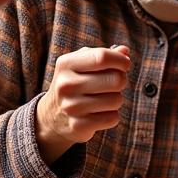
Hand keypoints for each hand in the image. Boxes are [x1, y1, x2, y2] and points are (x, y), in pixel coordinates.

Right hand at [35, 45, 130, 164]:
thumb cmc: (75, 83)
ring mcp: (71, 107)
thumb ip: (104, 55)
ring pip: (116, 100)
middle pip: (115, 79)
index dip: (121, 60)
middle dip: (121, 80)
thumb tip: (125, 51)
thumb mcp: (82, 64)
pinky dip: (111, 116)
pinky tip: (99, 113)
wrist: (52, 115)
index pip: (102, 57)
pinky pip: (112, 118)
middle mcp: (66, 84)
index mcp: (66, 64)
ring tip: (103, 99)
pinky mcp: (78, 126)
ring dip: (116, 99)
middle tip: (115, 83)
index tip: (125, 64)